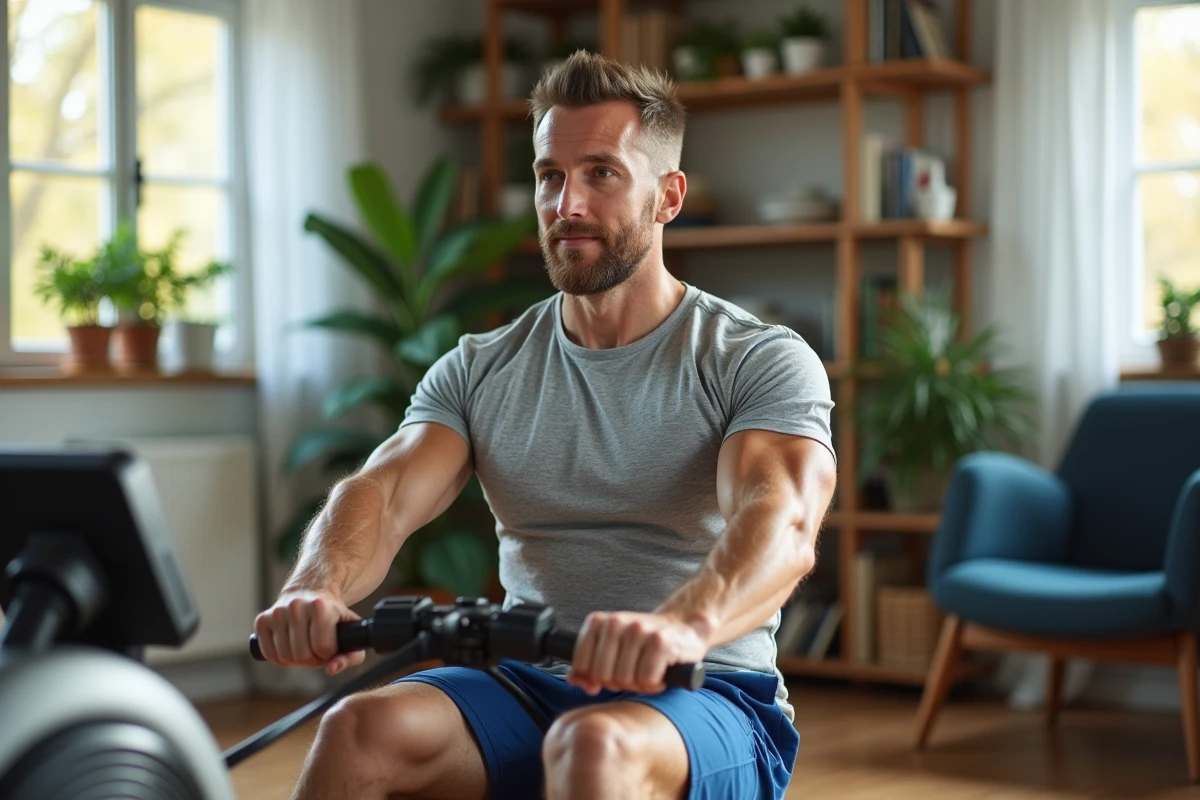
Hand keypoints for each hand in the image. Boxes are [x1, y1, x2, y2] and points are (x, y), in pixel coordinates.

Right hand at [252, 588, 363, 675]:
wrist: (310, 592)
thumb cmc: (332, 617)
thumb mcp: (350, 632)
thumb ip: (350, 656)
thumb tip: (331, 669)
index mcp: (320, 606)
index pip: (322, 648)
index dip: (327, 654)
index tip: (329, 647)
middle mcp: (296, 606)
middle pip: (302, 655)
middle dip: (311, 659)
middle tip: (316, 648)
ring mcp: (276, 612)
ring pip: (284, 657)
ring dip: (295, 660)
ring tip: (304, 646)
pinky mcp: (262, 620)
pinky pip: (268, 654)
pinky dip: (279, 658)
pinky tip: (289, 646)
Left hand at [567, 611, 707, 694]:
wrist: (684, 628)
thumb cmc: (645, 644)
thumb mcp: (612, 650)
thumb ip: (588, 666)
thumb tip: (574, 680)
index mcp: (599, 622)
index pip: (582, 665)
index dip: (597, 678)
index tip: (612, 672)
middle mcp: (617, 622)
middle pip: (603, 675)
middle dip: (619, 682)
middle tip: (634, 673)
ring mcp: (638, 630)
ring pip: (625, 679)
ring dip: (639, 684)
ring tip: (648, 672)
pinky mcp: (660, 642)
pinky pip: (646, 679)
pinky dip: (654, 684)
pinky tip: (660, 673)